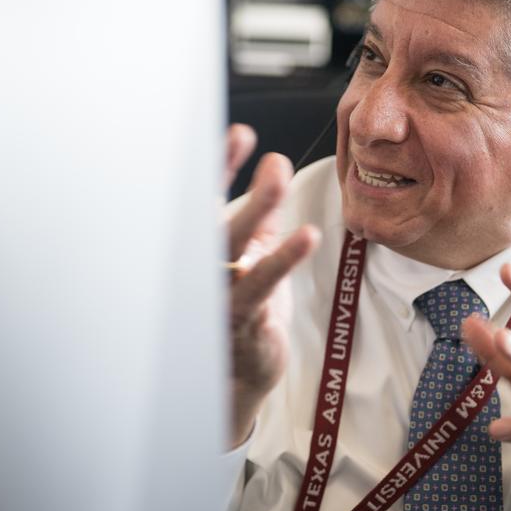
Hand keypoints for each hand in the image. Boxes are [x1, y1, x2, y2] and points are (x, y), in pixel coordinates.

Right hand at [224, 124, 319, 447]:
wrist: (236, 377)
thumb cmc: (245, 309)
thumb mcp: (253, 255)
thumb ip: (261, 216)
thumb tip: (274, 166)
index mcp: (205, 246)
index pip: (207, 197)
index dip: (220, 164)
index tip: (241, 133)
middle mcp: (203, 265)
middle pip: (213, 212)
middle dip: (227, 173)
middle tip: (262, 150)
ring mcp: (217, 291)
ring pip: (232, 245)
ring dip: (255, 207)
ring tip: (278, 174)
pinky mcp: (241, 318)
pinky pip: (260, 285)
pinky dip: (281, 259)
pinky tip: (306, 235)